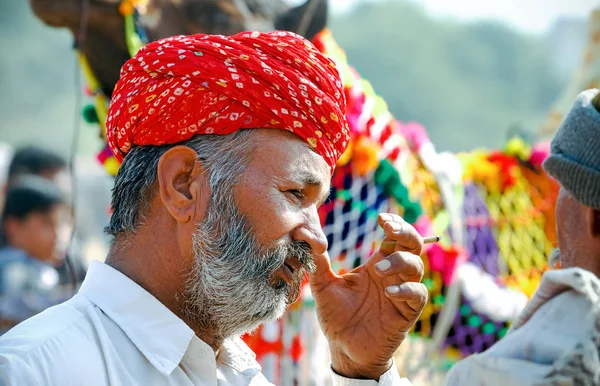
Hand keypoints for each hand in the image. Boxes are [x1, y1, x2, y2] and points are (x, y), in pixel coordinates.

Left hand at [310, 213, 427, 379]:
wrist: (344, 349)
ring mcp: (402, 292)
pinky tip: (388, 292)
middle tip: (388, 228)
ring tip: (376, 269)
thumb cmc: (336, 317)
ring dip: (399, 262)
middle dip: (405, 232)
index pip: (394, 237)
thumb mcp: (323, 286)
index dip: (394, 224)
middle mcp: (393, 275)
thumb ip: (317, 261)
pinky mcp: (407, 312)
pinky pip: (418, 294)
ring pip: (417, 266)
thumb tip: (303, 233)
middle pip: (412, 244)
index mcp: (376, 264)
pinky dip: (406, 289)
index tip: (381, 218)